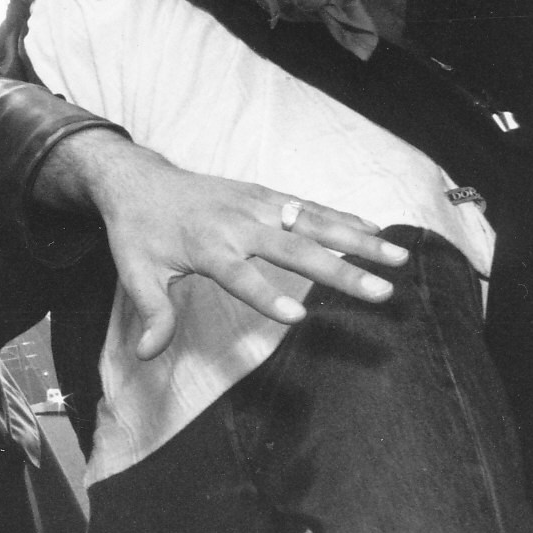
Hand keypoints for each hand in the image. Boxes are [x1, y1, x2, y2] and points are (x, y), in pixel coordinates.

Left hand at [38, 131, 408, 360]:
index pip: (239, 274)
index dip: (266, 296)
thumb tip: (147, 354)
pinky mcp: (265, 194)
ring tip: (398, 257)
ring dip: (358, 239)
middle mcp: (237, 221)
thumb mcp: (133, 271)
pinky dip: (344, 217)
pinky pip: (310, 206)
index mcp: (205, 244)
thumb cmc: (137, 231)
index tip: (299, 317)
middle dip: (340, 271)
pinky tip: (376, 229)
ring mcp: (256, 204)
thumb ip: (150, 312)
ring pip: (313, 222)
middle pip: (294, 248)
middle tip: (381, 292)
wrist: (138, 178)